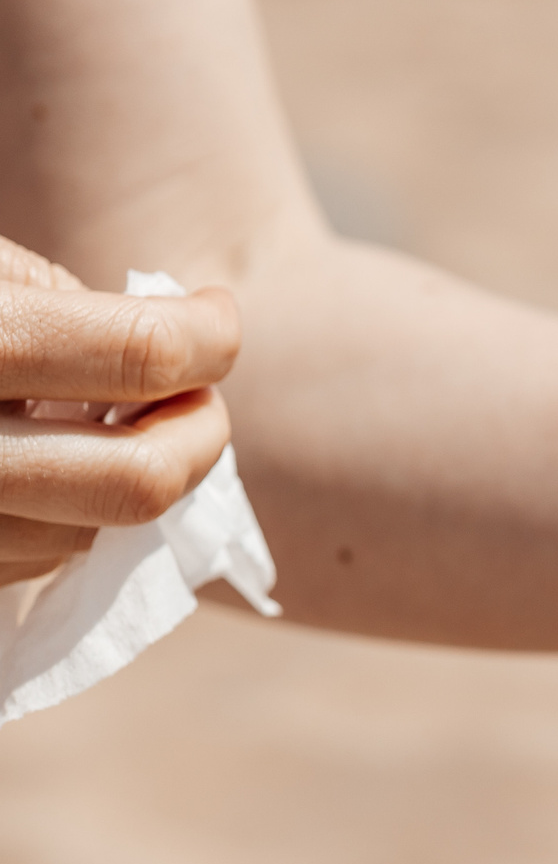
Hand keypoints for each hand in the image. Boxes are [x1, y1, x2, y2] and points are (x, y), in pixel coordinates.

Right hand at [0, 236, 240, 585]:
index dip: (211, 333)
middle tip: (196, 388)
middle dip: (200, 434)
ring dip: (137, 475)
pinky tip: (55, 457)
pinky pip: (34, 561)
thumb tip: (162, 350)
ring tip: (116, 419)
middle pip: (139, 480)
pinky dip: (71, 512)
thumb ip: (59, 302)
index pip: (145, 353)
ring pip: (92, 533)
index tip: (216, 314)